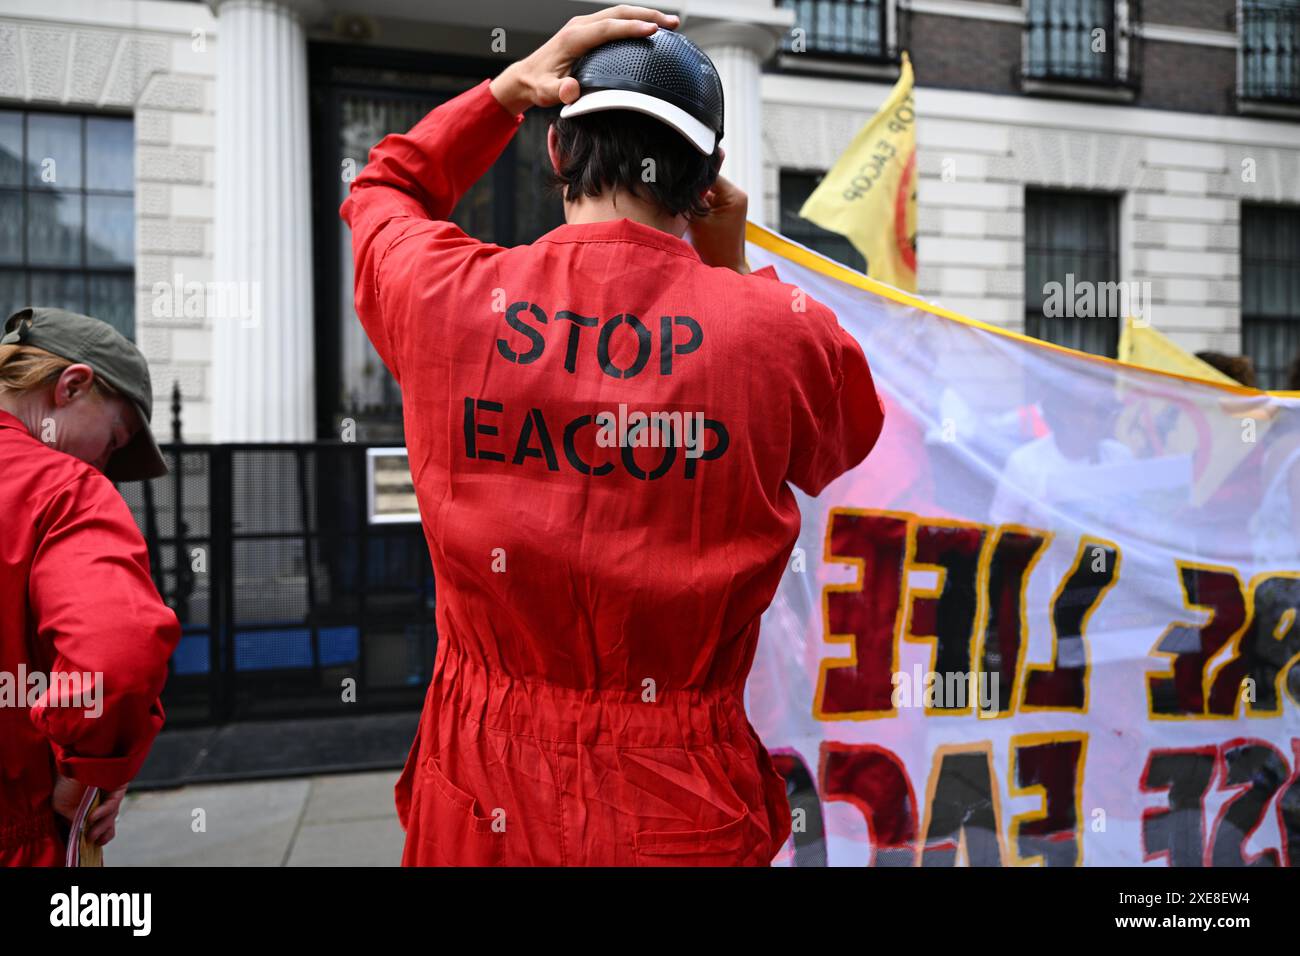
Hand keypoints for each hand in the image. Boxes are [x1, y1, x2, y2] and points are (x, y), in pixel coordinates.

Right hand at [52, 775, 127, 846]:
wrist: (65, 763)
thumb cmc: (63, 783)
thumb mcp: (63, 807)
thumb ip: (75, 820)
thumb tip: (83, 834)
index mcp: (93, 806)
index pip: (104, 824)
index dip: (103, 835)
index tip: (96, 844)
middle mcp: (104, 800)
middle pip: (110, 821)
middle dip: (101, 833)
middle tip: (91, 840)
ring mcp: (111, 792)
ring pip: (112, 813)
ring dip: (101, 825)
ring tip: (91, 833)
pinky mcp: (116, 784)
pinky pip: (114, 801)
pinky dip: (104, 811)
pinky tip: (93, 817)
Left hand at [490, 6, 680, 114]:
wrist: (526, 76)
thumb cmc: (539, 85)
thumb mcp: (546, 93)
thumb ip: (559, 92)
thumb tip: (571, 89)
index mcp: (573, 38)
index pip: (608, 28)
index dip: (632, 28)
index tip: (654, 31)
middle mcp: (579, 26)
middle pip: (619, 13)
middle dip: (648, 16)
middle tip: (673, 24)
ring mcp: (584, 25)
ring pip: (619, 13)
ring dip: (645, 16)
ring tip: (669, 24)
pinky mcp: (587, 29)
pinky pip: (615, 20)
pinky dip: (634, 21)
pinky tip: (649, 29)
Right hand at [688, 170, 749, 273]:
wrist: (725, 269)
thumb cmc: (714, 248)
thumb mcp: (698, 219)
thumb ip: (691, 198)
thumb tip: (681, 184)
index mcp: (734, 195)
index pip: (710, 174)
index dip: (692, 178)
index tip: (678, 182)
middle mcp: (736, 196)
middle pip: (709, 183)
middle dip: (694, 191)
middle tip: (682, 200)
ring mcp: (732, 204)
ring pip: (707, 193)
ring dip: (696, 201)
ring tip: (691, 214)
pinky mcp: (726, 212)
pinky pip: (710, 203)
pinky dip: (700, 208)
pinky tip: (694, 218)